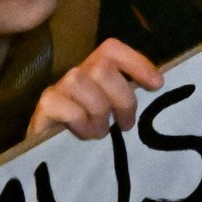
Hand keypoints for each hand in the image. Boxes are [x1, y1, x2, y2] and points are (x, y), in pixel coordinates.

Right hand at [27, 40, 164, 141]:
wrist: (48, 152)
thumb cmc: (87, 130)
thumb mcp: (111, 112)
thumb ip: (126, 98)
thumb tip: (157, 89)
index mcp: (95, 70)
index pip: (113, 50)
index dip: (136, 62)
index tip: (157, 84)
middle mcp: (76, 73)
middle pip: (102, 68)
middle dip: (121, 98)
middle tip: (126, 124)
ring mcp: (57, 87)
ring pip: (83, 83)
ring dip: (98, 113)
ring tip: (101, 132)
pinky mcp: (45, 105)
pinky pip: (67, 107)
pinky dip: (81, 123)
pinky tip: (83, 134)